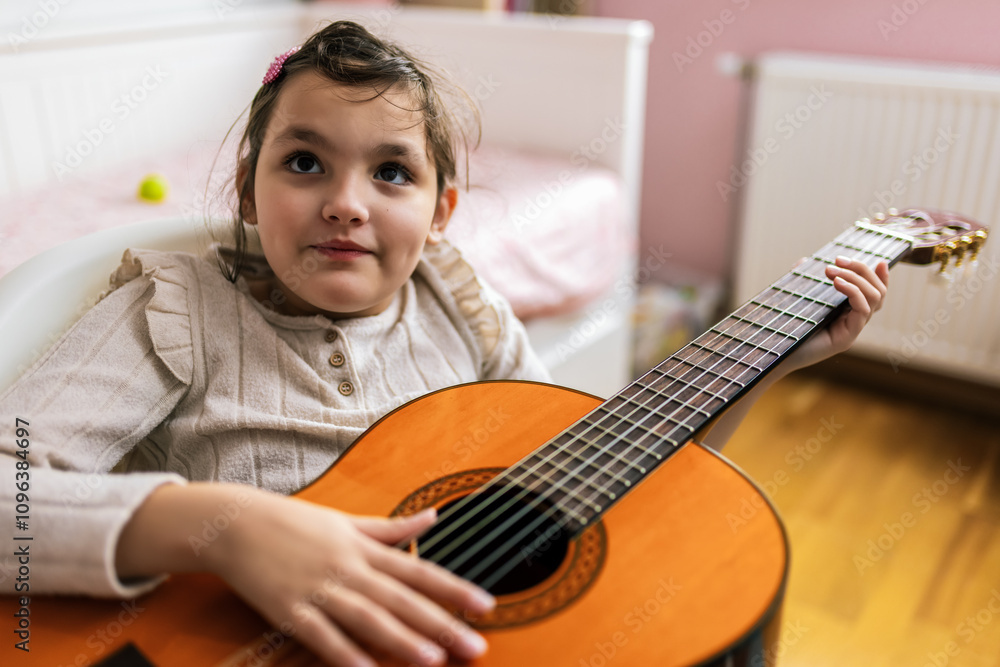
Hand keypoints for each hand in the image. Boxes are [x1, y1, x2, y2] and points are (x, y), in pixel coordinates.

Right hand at [209, 491, 493, 666]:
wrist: (236, 523)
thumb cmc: (294, 523)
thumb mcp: (347, 521)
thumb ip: (392, 528)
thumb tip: (434, 516)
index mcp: (365, 548)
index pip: (420, 571)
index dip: (455, 589)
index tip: (487, 606)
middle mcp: (348, 568)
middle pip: (402, 600)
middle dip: (442, 625)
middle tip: (475, 647)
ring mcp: (319, 589)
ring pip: (367, 618)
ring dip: (401, 640)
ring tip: (433, 661)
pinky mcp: (289, 610)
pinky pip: (320, 635)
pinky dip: (342, 653)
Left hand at [784, 255, 888, 371]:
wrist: (775, 353)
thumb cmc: (784, 327)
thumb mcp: (798, 298)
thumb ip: (804, 280)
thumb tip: (805, 260)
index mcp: (846, 313)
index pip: (874, 294)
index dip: (880, 277)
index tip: (877, 261)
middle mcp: (853, 322)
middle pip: (877, 292)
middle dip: (861, 270)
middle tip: (838, 260)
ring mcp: (852, 331)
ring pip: (874, 298)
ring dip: (855, 277)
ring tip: (831, 270)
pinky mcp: (847, 338)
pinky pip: (862, 310)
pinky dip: (853, 291)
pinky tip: (837, 282)